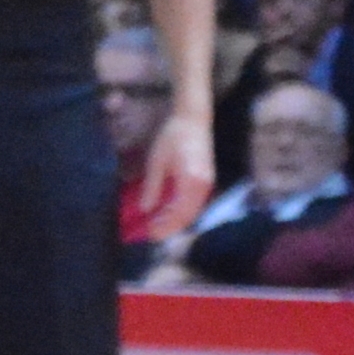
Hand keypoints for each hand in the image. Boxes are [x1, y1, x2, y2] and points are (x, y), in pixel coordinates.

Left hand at [137, 110, 214, 229]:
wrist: (193, 119)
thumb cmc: (172, 136)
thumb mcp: (156, 161)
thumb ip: (152, 187)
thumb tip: (145, 209)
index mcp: (191, 181)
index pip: (179, 213)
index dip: (165, 225)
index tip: (150, 232)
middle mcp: (203, 185)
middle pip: (188, 216)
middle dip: (171, 227)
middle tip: (153, 234)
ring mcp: (208, 183)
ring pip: (193, 211)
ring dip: (177, 222)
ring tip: (159, 226)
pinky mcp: (207, 180)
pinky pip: (196, 203)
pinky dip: (183, 212)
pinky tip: (169, 213)